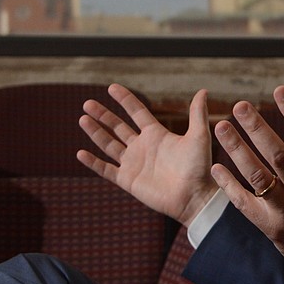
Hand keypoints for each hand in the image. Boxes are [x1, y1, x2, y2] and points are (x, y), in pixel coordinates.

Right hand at [77, 84, 218, 226]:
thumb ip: (197, 114)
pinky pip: (106, 169)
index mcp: (157, 134)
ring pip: (109, 145)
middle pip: (118, 127)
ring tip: (82, 119)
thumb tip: (203, 91)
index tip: (112, 87)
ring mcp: (134, 163)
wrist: (194, 196)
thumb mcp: (198, 136)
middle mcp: (142, 147)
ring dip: (95, 133)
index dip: (125, 100)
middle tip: (87, 103)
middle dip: (103, 115)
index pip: (137, 112)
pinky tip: (80, 153)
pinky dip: (93, 162)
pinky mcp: (128, 180)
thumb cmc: (199, 167)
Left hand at [211, 85, 283, 283]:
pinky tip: (215, 167)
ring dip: (237, 152)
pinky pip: (246, 204)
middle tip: (240, 105)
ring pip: (258, 178)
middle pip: (279, 156)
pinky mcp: (271, 228)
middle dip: (258, 129)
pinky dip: (229, 186)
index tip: (280, 89)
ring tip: (221, 127)